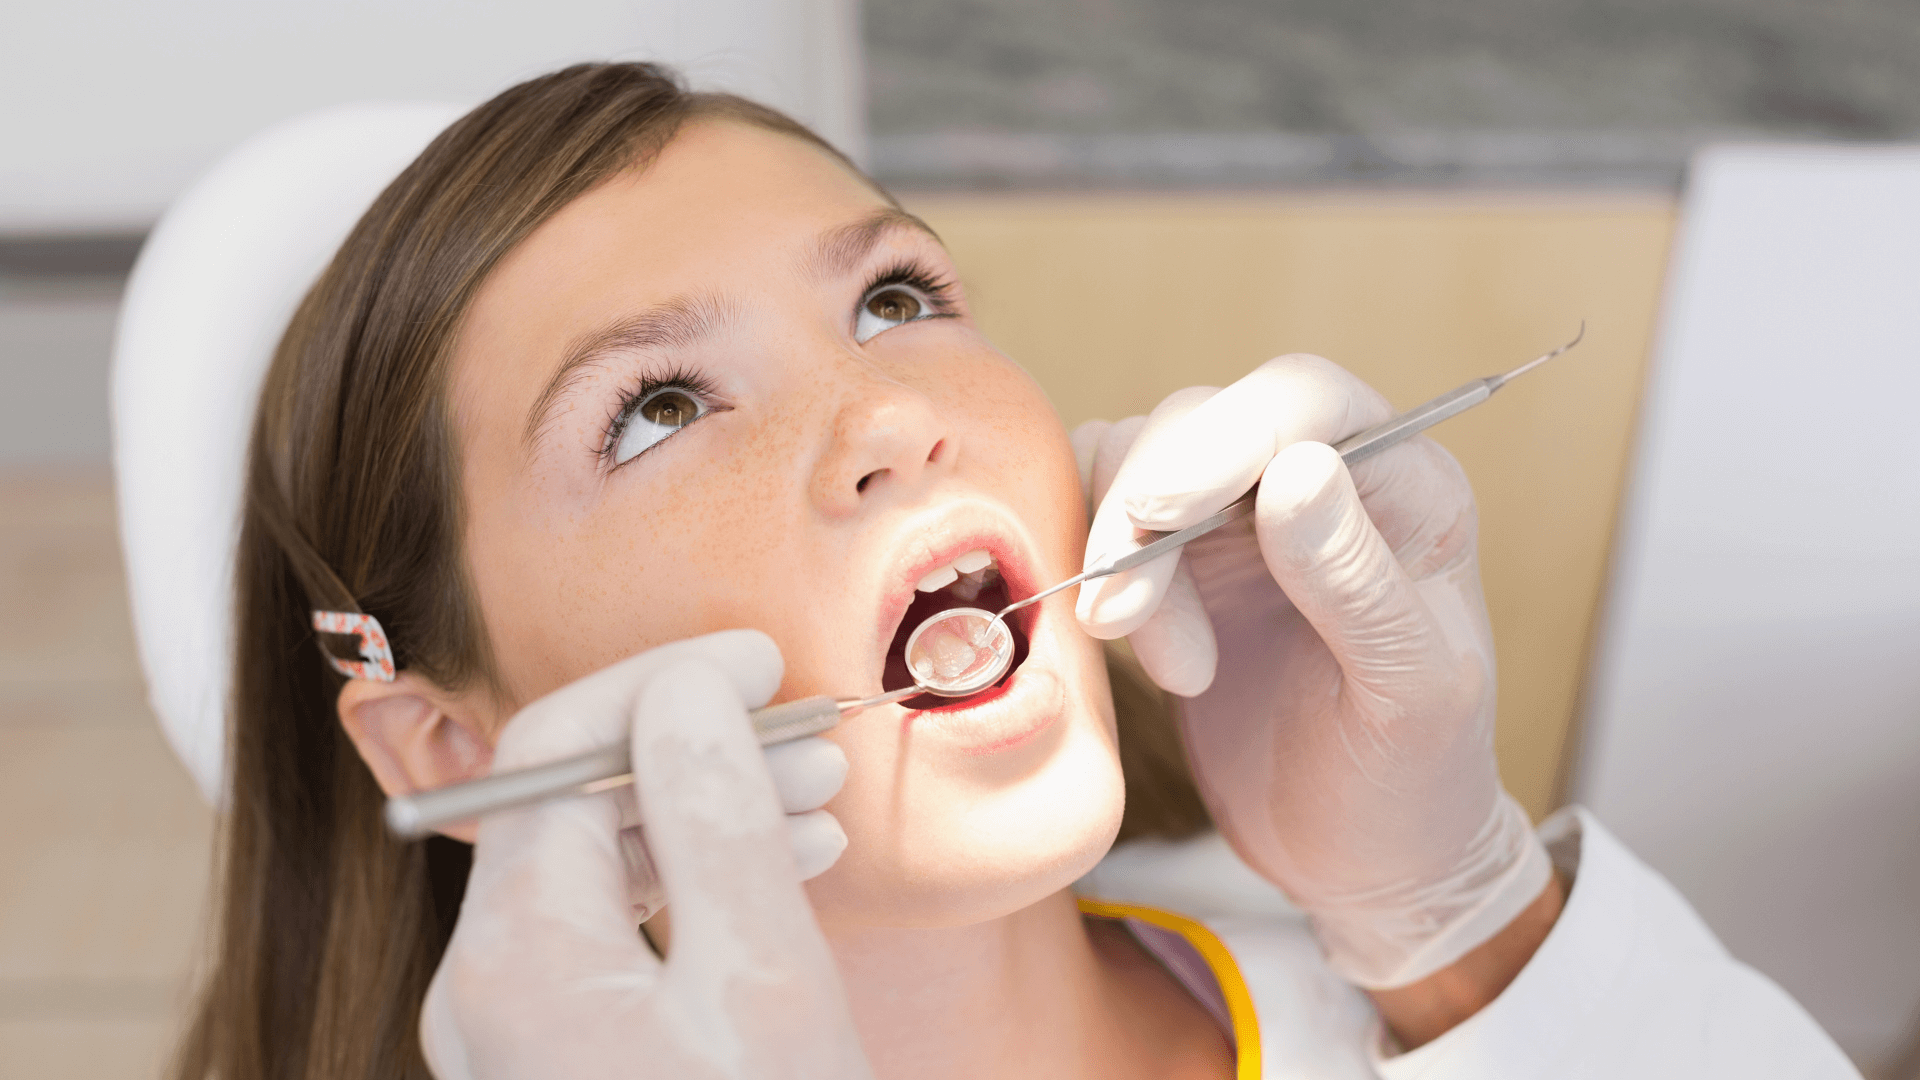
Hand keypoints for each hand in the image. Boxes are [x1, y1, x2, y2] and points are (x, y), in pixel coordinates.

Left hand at [420, 630, 873, 1078]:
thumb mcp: (765, 985)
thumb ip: (716, 821)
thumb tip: (686, 687)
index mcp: (511, 954)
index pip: (554, 746)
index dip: (665, 682)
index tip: (765, 664)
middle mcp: (481, 987)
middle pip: (571, 807)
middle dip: (698, 752)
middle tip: (813, 741)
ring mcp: (509, 1032)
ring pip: (593, 871)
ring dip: (702, 817)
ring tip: (816, 802)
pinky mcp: (551, 1061)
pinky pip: (605, 938)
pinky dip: (687, 890)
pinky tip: (774, 873)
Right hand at [1073, 355, 1551, 989]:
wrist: (1360, 862)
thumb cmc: (1413, 786)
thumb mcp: (1411, 698)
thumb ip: (1358, 583)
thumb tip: (1296, 470)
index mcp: (1403, 486)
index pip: (1302, 401)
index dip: (1223, 436)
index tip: (1161, 508)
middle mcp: (1316, 479)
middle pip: (1199, 422)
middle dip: (1145, 511)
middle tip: (1123, 621)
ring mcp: (1238, 520)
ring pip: (1136, 463)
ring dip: (1116, 551)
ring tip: (1164, 666)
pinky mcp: (1175, 565)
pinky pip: (1102, 515)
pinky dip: (1088, 567)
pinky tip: (1126, 646)